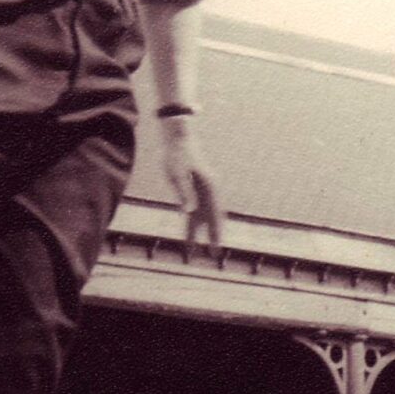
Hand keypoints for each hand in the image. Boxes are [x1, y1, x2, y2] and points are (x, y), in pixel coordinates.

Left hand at [158, 119, 222, 255]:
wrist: (178, 138)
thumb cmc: (177, 155)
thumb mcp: (178, 174)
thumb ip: (184, 193)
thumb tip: (188, 213)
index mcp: (210, 187)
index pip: (215, 214)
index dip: (216, 232)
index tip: (217, 247)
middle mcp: (210, 190)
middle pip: (214, 218)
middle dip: (214, 237)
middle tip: (214, 255)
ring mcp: (204, 191)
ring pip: (205, 217)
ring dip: (203, 233)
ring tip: (199, 251)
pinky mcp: (196, 190)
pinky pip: (196, 211)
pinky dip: (194, 224)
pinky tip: (190, 235)